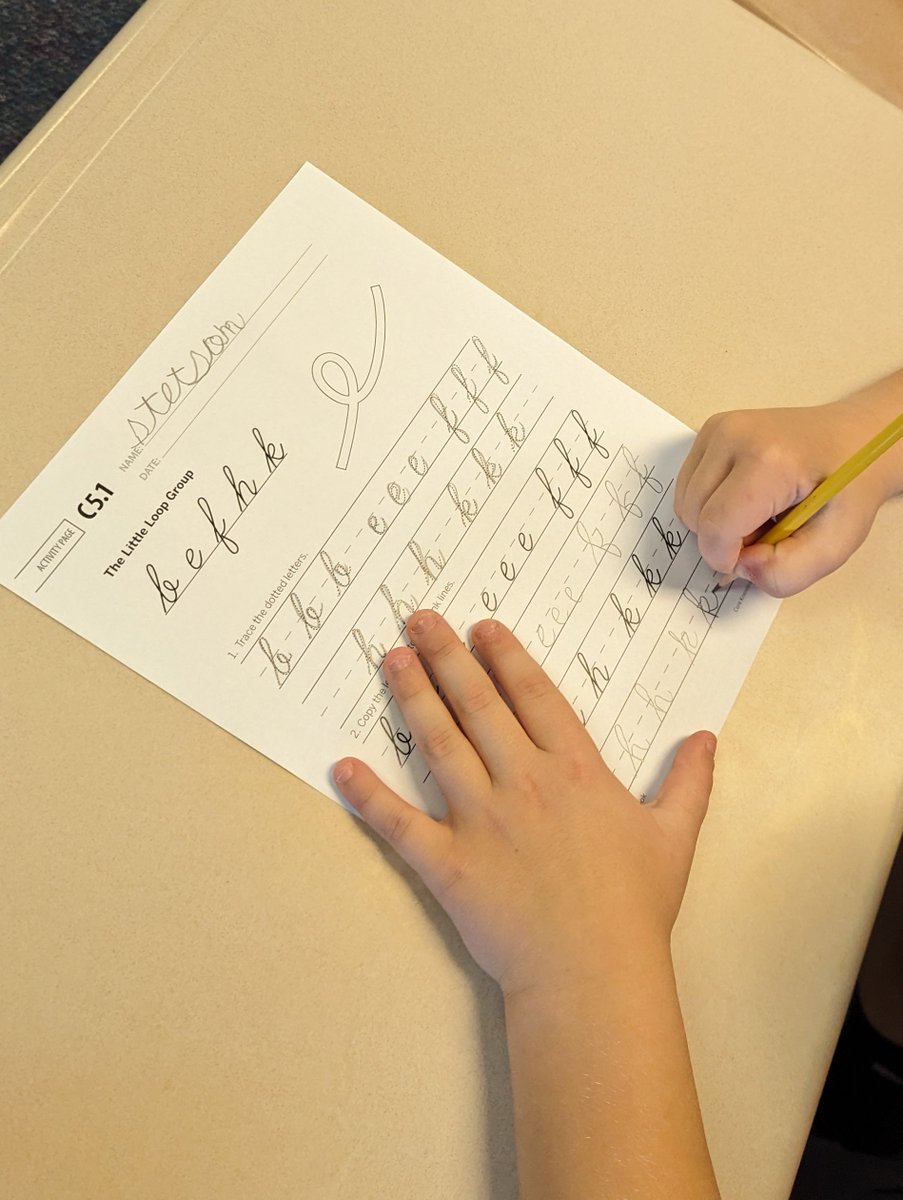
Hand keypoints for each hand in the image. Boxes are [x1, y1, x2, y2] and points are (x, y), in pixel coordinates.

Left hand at [333, 612, 715, 998]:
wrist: (593, 971)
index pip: (533, 696)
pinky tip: (342, 767)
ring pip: (439, 744)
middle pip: (478, 705)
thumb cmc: (634, 905)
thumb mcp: (674, 835)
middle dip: (447, 657)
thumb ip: (687, 781)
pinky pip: (400, 823)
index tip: (482, 628)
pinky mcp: (447, 862)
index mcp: (574, 770)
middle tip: (419, 619)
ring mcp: (480, 819)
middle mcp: (522, 781)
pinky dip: (369, 796)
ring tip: (391, 659)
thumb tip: (705, 736)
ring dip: (412, 698)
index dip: (506, 657)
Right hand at [675, 396, 894, 596]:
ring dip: (714, 522)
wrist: (855, 440)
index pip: (716, 526)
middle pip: (694, 516)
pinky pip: (688, 486)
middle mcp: (735, 435)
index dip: (728, 558)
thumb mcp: (834, 545)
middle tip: (767, 530)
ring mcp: (719, 428)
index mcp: (771, 461)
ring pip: (685, 503)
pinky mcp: (711, 429)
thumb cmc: (848, 489)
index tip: (758, 555)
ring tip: (757, 513)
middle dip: (723, 539)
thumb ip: (787, 573)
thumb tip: (739, 567)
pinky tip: (744, 496)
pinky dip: (709, 503)